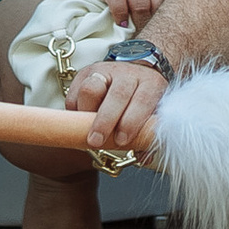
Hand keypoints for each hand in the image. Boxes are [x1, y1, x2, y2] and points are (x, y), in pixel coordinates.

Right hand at [69, 52, 166, 166]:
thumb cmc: (145, 96)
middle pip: (117, 95)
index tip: (122, 140)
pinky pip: (74, 93)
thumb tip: (143, 158)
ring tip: (86, 128)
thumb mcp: (153, 112)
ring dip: (85, 112)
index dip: (131, 122)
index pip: (142, 100)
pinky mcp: (86, 72)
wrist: (136, 70)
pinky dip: (75, 110)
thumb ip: (148, 134)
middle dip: (105, 121)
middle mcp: (128, 75)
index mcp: (151, 84)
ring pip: (90, 88)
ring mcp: (106, 71)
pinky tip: (81, 118)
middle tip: (96, 141)